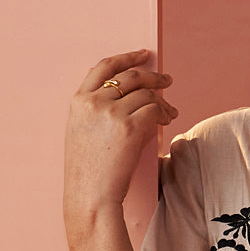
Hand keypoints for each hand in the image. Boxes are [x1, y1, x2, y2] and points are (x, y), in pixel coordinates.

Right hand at [63, 49, 177, 236]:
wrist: (90, 196)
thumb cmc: (89, 173)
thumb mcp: (84, 134)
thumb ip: (100, 112)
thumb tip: (135, 98)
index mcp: (79, 101)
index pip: (104, 67)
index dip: (126, 57)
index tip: (143, 55)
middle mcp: (94, 102)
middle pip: (131, 76)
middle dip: (152, 75)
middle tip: (167, 80)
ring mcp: (111, 113)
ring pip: (146, 94)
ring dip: (162, 101)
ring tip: (170, 111)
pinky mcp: (129, 128)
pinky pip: (154, 111)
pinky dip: (164, 113)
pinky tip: (168, 120)